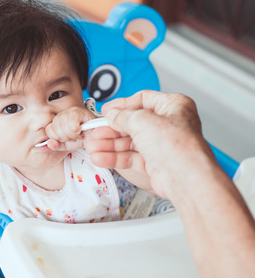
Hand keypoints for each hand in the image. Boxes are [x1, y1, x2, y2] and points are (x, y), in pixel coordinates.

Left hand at [45, 106, 95, 150]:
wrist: (99, 136)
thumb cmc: (85, 138)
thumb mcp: (68, 144)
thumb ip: (57, 145)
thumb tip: (49, 143)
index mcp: (58, 120)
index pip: (49, 129)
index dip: (57, 137)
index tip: (66, 139)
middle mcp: (63, 113)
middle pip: (55, 128)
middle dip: (65, 137)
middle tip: (74, 137)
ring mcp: (71, 111)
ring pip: (63, 125)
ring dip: (72, 134)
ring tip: (78, 134)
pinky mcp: (80, 111)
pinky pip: (71, 122)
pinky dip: (76, 129)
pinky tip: (81, 130)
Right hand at [84, 90, 214, 197]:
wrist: (185, 178)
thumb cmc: (177, 146)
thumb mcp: (142, 121)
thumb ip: (123, 116)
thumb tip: (113, 115)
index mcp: (173, 106)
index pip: (142, 99)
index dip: (122, 105)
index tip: (106, 110)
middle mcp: (169, 125)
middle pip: (133, 123)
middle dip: (111, 129)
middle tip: (95, 131)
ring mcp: (162, 145)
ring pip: (130, 142)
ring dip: (109, 145)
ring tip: (93, 147)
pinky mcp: (156, 163)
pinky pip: (131, 157)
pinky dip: (115, 157)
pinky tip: (101, 157)